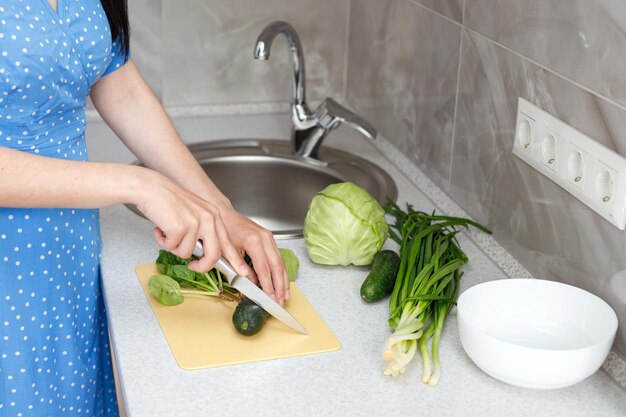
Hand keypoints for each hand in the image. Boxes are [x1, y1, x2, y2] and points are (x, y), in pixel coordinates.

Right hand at [134, 170, 254, 284]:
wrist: (149, 187)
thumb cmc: (167, 200)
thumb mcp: (193, 213)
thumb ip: (203, 231)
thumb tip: (204, 254)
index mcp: (214, 215)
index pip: (227, 242)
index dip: (234, 260)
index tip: (242, 272)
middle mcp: (209, 218)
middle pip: (213, 255)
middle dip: (201, 266)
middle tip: (192, 267)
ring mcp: (196, 223)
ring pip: (186, 253)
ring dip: (173, 246)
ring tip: (167, 231)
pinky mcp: (181, 228)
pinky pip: (172, 248)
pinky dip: (162, 241)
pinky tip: (160, 228)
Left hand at [219, 206, 288, 304]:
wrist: (224, 213)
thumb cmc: (223, 230)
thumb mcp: (227, 251)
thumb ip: (239, 268)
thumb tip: (249, 284)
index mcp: (254, 241)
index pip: (264, 268)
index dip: (268, 285)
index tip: (269, 298)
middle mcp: (265, 238)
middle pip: (277, 266)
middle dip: (279, 286)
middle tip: (279, 301)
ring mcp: (269, 238)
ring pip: (280, 262)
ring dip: (283, 281)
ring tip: (284, 296)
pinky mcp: (270, 239)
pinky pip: (278, 258)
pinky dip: (281, 272)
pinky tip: (282, 283)